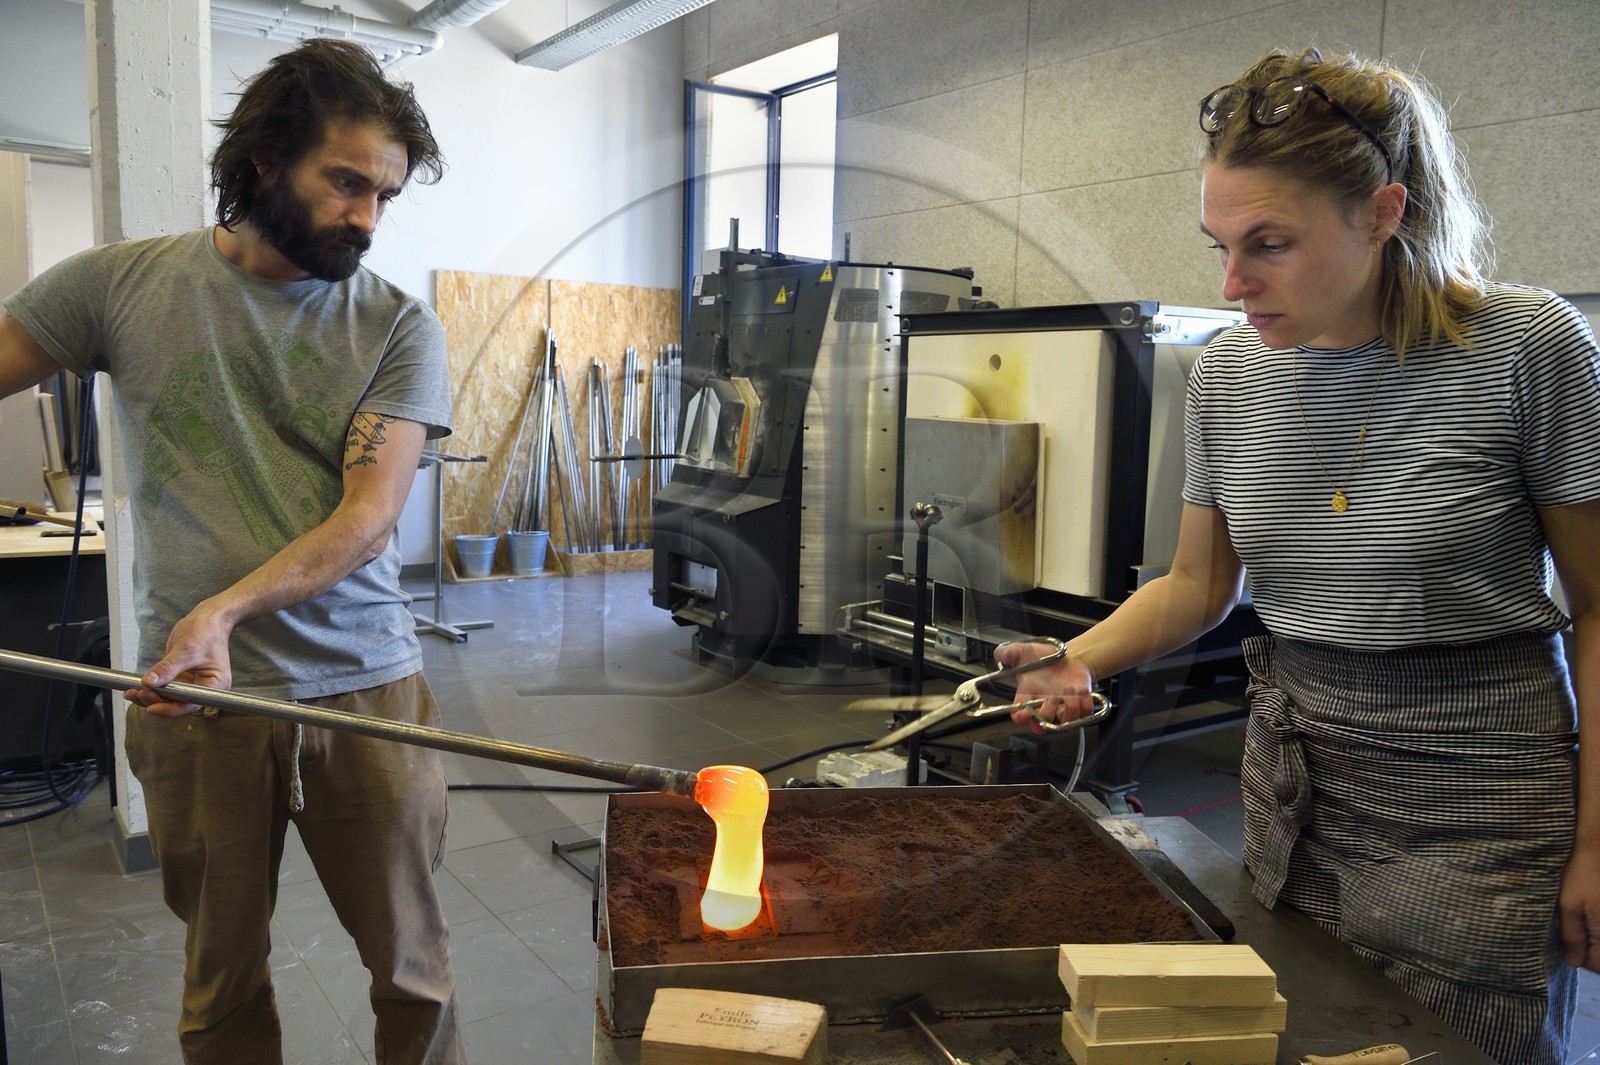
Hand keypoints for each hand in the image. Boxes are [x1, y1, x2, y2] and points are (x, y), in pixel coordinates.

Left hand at [124, 606, 233, 717]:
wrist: (208, 618)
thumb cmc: (207, 630)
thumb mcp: (187, 649)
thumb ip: (168, 667)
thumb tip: (149, 682)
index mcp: (215, 684)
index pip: (191, 703)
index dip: (171, 707)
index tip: (152, 707)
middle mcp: (205, 687)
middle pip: (179, 703)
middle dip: (158, 700)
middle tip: (141, 693)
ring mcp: (192, 683)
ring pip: (169, 697)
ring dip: (151, 697)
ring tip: (134, 693)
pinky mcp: (181, 678)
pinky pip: (165, 687)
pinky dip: (151, 689)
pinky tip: (136, 689)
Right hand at [995, 641, 1097, 733]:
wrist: (1067, 656)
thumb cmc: (1043, 657)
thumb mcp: (1023, 650)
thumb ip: (1009, 651)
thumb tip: (1002, 655)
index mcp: (1027, 695)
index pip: (1019, 715)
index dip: (1021, 718)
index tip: (1025, 712)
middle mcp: (1043, 705)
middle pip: (1041, 726)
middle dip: (1046, 714)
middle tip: (1051, 697)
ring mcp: (1061, 707)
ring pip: (1065, 723)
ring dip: (1070, 708)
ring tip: (1071, 688)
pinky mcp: (1078, 705)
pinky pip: (1084, 715)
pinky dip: (1085, 704)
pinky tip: (1082, 690)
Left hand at [1560, 841, 1599, 971]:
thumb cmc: (1582, 876)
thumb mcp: (1569, 905)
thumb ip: (1572, 936)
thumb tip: (1575, 962)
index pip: (1597, 965)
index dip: (1582, 960)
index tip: (1571, 947)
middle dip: (1593, 952)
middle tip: (1578, 939)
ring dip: (1597, 941)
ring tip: (1586, 926)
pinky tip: (1594, 916)